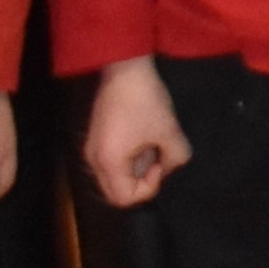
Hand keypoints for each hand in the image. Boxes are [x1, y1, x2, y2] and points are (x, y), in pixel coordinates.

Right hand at [86, 59, 190, 205]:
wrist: (125, 69)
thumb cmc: (145, 101)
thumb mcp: (169, 131)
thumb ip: (176, 158)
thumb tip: (170, 166)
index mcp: (108, 162)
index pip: (124, 199)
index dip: (148, 188)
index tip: (160, 164)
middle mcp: (93, 160)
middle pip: (117, 191)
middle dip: (142, 181)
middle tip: (158, 158)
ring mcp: (92, 149)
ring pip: (115, 176)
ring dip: (136, 168)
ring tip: (152, 144)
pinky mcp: (96, 138)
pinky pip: (113, 161)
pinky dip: (130, 157)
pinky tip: (144, 137)